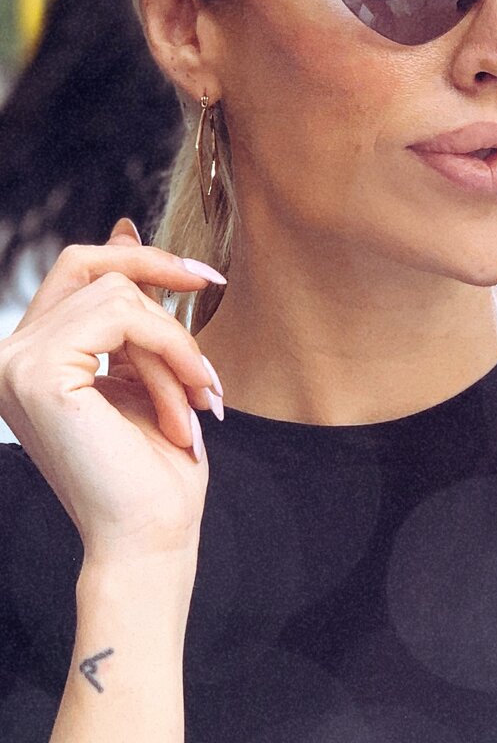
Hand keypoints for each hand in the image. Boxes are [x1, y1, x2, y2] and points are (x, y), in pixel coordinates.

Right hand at [0, 221, 224, 562]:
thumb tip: (123, 228)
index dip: (139, 256)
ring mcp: (15, 363)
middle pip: (91, 264)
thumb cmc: (154, 463)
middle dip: (159, 268)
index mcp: (32, 356)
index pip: (78, 270)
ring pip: (121, 295)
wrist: (151, 534)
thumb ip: (127, 308)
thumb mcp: (144, 367)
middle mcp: (10, 357)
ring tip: (200, 392)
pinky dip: (172, 350)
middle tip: (210, 284)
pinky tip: (189, 395)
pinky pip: (124, 317)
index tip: (198, 273)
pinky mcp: (38, 373)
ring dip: (177, 342)